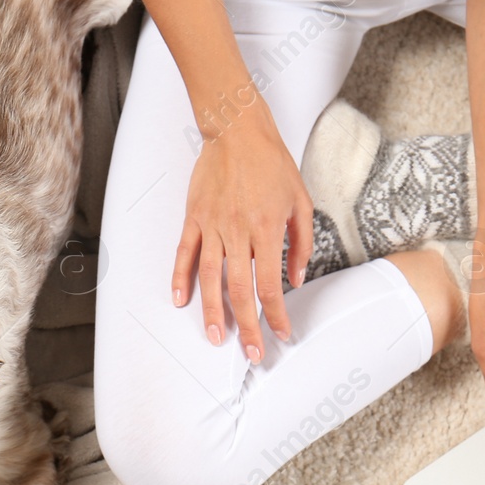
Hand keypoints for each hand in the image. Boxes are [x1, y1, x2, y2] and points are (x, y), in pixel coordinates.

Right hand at [171, 99, 312, 361]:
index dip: (275, 314)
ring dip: (212, 311)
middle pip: (239, 289)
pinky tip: (181, 300)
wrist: (239, 131)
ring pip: (210, 277)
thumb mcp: (302, 202)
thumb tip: (297, 279)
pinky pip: (184, 253)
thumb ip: (303, 243)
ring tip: (216, 337)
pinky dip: (180, 278)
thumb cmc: (273, 165)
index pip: (270, 284)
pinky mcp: (194, 217)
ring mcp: (212, 225)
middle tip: (250, 353)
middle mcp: (238, 232)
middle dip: (246, 326)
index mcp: (268, 230)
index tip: (280, 334)